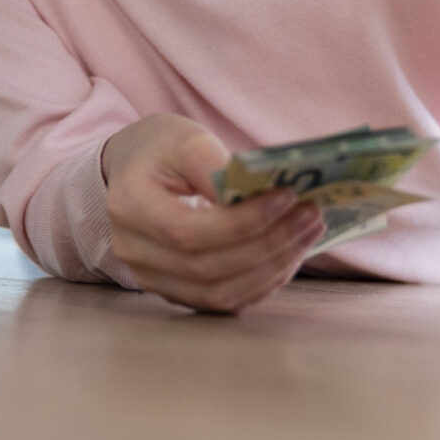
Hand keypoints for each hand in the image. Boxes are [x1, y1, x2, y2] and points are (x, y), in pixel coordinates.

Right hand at [102, 113, 324, 312]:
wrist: (134, 168)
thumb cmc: (162, 147)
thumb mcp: (186, 139)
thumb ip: (216, 168)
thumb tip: (260, 201)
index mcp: (129, 206)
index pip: (187, 232)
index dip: (242, 223)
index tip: (287, 198)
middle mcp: (133, 251)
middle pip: (206, 268)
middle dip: (268, 245)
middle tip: (311, 217)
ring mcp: (150, 277)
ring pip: (217, 294)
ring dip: (271, 269)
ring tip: (307, 234)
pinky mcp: (173, 291)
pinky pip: (221, 300)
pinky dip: (260, 282)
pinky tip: (287, 255)